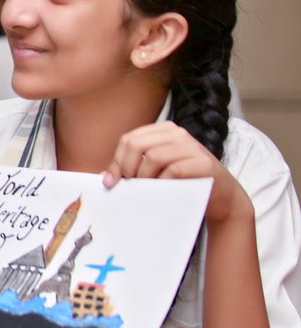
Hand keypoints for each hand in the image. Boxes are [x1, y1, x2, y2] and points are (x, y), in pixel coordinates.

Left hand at [102, 120, 250, 226]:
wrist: (221, 196)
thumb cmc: (183, 183)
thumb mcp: (156, 171)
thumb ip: (134, 168)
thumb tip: (106, 177)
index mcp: (163, 131)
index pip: (129, 139)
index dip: (117, 161)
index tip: (112, 181)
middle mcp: (177, 133)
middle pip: (137, 145)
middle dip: (127, 168)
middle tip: (130, 185)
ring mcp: (192, 146)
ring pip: (153, 157)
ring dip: (145, 177)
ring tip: (148, 189)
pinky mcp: (204, 162)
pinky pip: (173, 170)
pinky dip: (164, 182)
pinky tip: (165, 189)